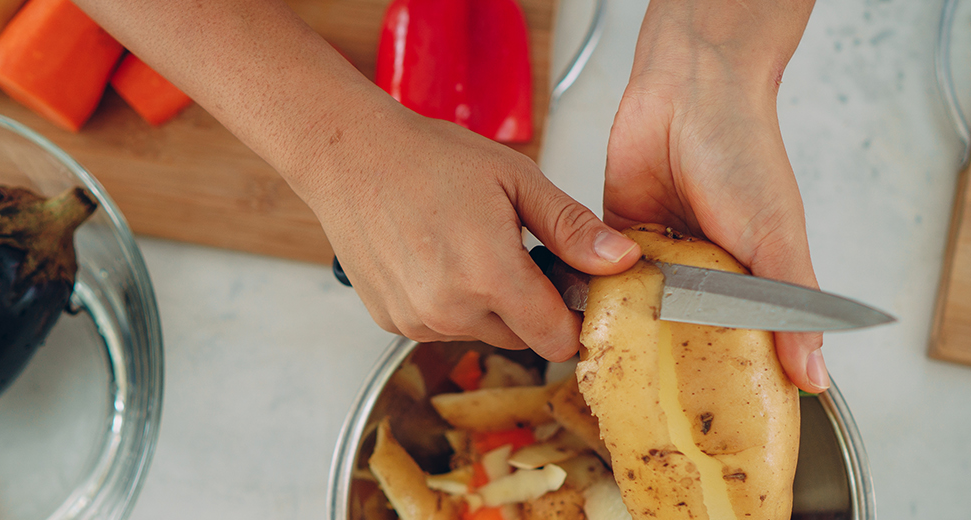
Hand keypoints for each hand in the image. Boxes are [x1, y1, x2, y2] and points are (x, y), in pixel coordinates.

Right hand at [296, 111, 640, 360]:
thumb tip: (622, 260)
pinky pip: (442, 326)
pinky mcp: (392, 321)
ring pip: (482, 332)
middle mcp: (451, 310)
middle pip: (522, 337)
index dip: (573, 317)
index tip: (571, 288)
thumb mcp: (516, 180)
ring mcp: (417, 320)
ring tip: (470, 246)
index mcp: (490, 276)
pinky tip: (436, 256)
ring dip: (489, 303)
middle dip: (531, 304)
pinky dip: (450, 301)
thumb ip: (572, 228)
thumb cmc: (428, 157)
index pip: (558, 340)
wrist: (349, 155)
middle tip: (517, 251)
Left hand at [602, 0, 823, 391]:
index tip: (715, 426)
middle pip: (683, 337)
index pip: (742, 347)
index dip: (729, 384)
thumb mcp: (778, 239)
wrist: (688, 91)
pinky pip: (600, 280)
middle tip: (651, 410)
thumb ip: (790, 310)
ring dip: (626, 335)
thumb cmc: (746, 154)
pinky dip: (593, 297)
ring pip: (639, 314)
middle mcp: (705, 276)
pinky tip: (582, 325)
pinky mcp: (617, 238)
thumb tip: (813, 378)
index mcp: (751, 282)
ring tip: (609, 375)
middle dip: (668, 367)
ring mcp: (660, 259)